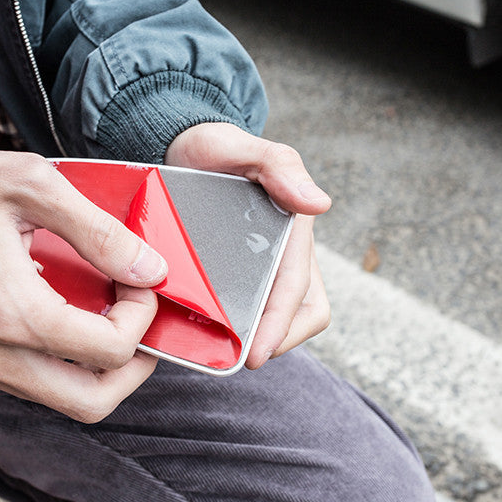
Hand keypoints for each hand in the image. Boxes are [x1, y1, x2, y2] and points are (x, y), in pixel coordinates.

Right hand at [0, 141, 167, 421]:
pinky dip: (61, 356)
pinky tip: (67, 307)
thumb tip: (149, 266)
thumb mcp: (30, 185)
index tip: (140, 276)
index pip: (110, 350)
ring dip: (97, 363)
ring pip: (58, 396)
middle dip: (133, 366)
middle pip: (89, 401)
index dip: (142, 315)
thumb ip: (97, 230)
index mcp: (11, 312)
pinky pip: (26, 378)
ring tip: (108, 308)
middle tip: (141, 316)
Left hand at [165, 122, 331, 368]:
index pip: (298, 288)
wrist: (181, 143)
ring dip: (260, 334)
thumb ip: (278, 166)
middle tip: (244, 358)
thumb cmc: (214, 144)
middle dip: (280, 338)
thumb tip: (320, 203)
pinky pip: (243, 301)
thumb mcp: (243, 146)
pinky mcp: (236, 266)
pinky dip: (234, 320)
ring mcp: (261, 261)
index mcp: (291, 229)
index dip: (281, 325)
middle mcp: (281, 250)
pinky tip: (202, 329)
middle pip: (300, 310)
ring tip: (224, 350)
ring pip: (275, 311)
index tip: (257, 355)